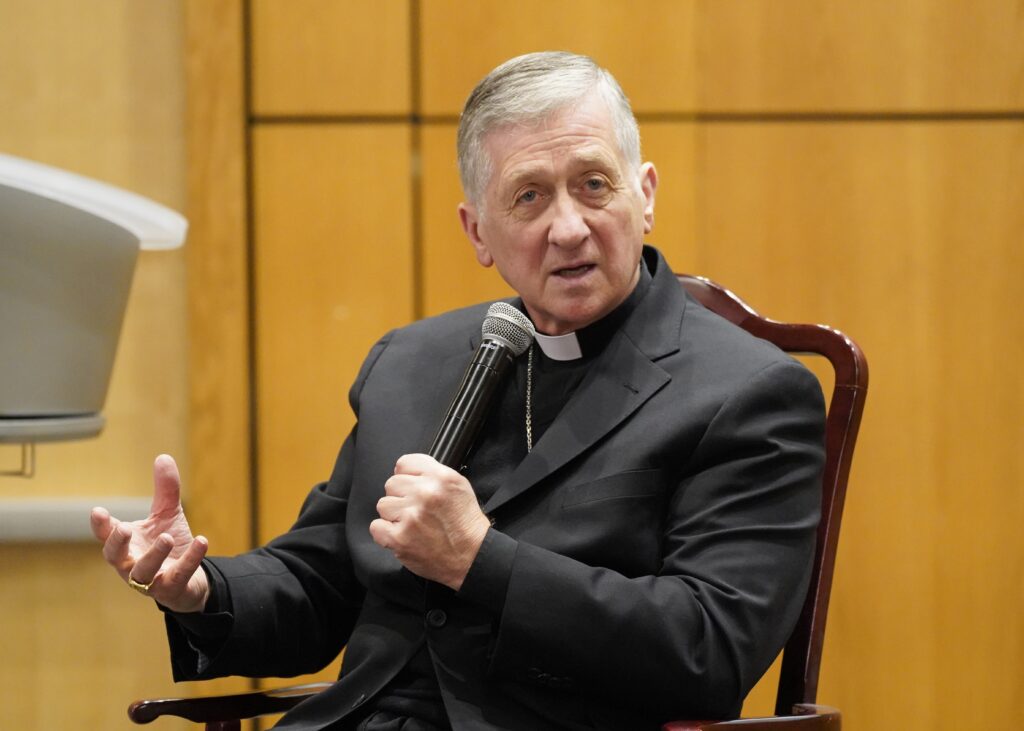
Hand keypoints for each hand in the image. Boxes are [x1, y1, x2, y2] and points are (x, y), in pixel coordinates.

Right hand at [90, 454, 209, 612]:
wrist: (188, 579)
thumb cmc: (169, 544)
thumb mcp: (167, 514)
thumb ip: (165, 490)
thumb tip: (163, 456)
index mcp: (126, 545)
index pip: (106, 535)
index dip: (100, 525)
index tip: (98, 511)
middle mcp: (131, 564)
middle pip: (115, 557)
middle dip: (117, 544)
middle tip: (124, 528)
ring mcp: (150, 580)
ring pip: (144, 572)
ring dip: (154, 555)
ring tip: (166, 538)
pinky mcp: (172, 588)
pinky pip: (179, 575)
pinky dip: (190, 559)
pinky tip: (202, 541)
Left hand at [369, 453, 490, 590]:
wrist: (472, 557)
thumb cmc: (465, 524)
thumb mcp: (459, 486)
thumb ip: (433, 474)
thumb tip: (408, 472)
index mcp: (440, 477)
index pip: (404, 463)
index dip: (407, 476)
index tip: (411, 486)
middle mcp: (425, 493)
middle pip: (392, 484)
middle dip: (401, 496)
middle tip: (416, 510)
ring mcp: (411, 516)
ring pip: (383, 505)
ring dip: (394, 515)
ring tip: (412, 524)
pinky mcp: (399, 538)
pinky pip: (376, 527)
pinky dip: (386, 533)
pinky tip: (403, 535)